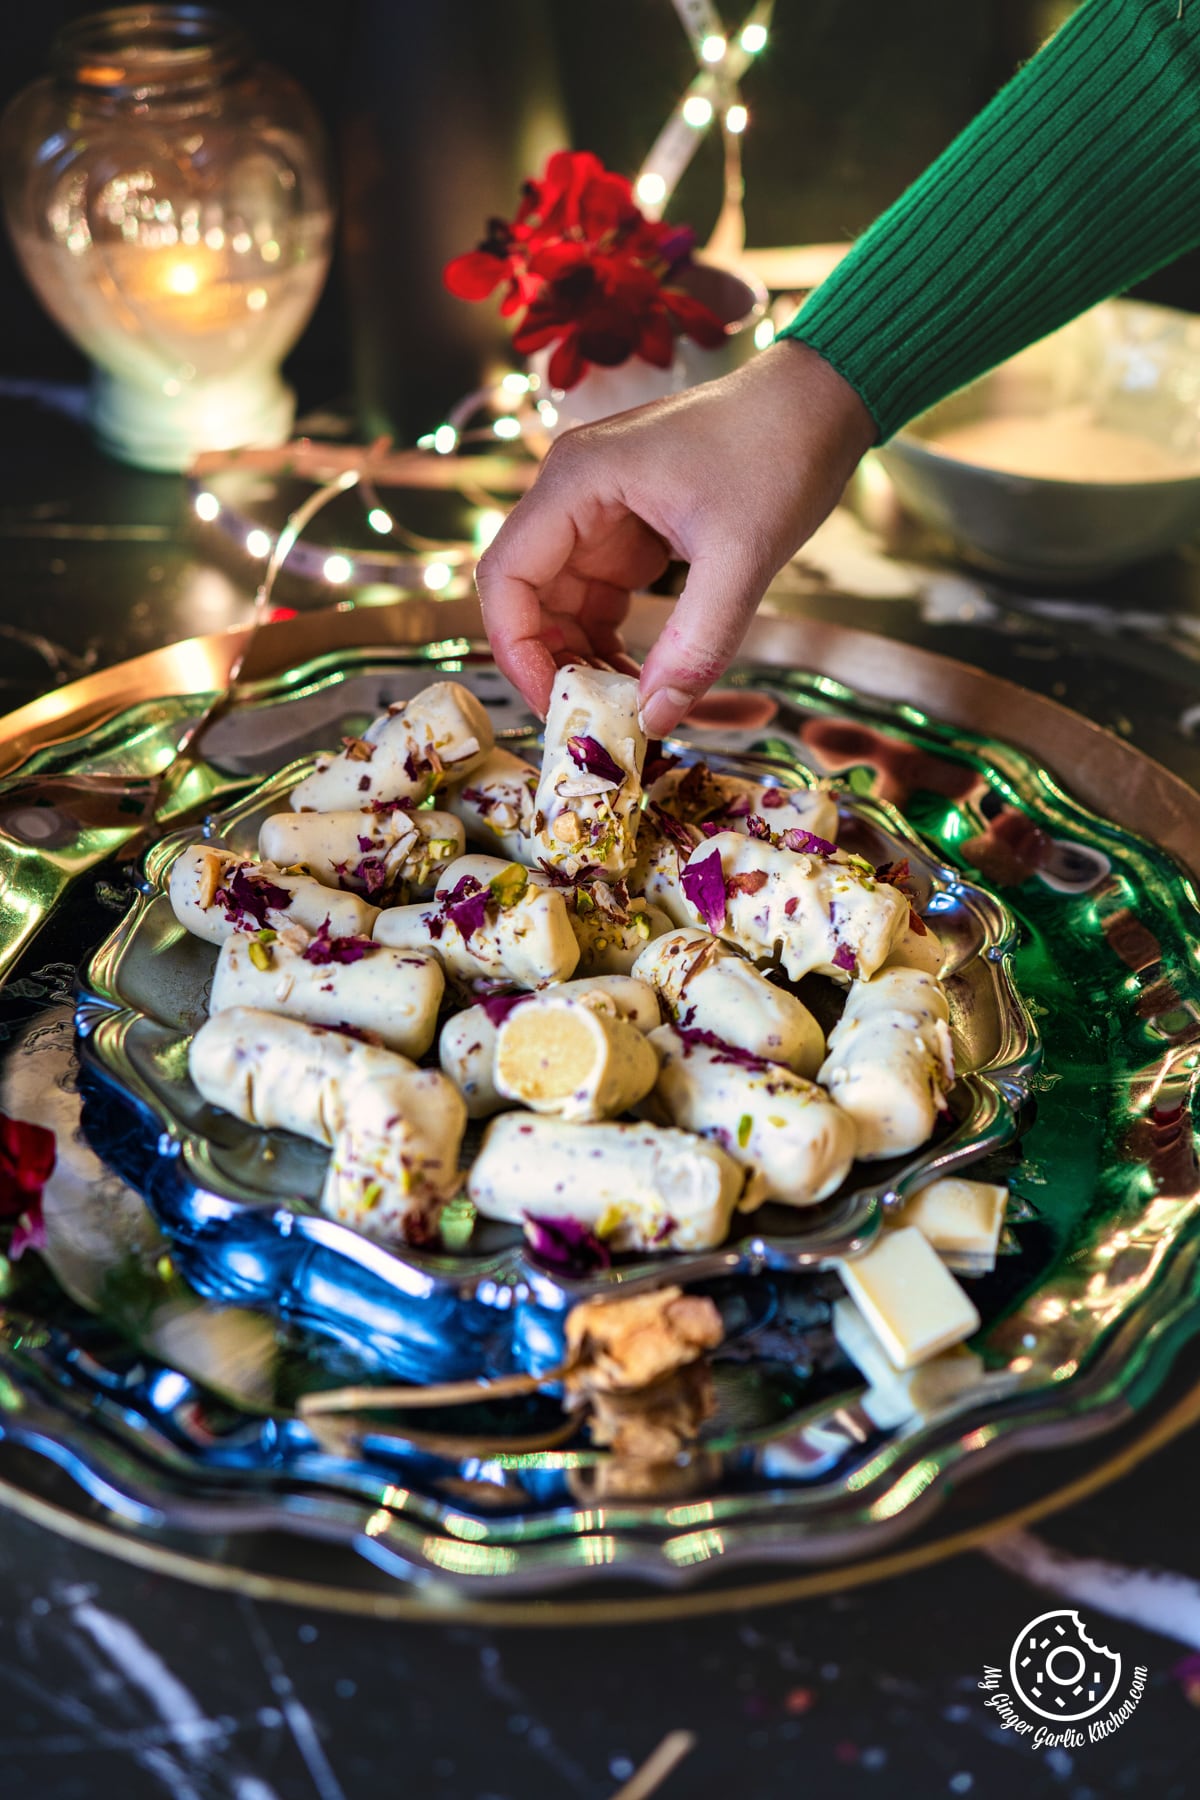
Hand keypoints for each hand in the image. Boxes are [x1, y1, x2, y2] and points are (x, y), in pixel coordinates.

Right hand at [475, 339, 876, 733]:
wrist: (819, 402)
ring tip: (628, 709)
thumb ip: (698, 643)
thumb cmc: (779, 451)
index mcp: (577, 481)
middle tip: (595, 722)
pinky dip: (611, 642)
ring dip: (584, 659)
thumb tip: (657, 719)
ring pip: (562, 606)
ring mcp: (598, 513)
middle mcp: (573, 494)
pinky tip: (645, 679)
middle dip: (554, 664)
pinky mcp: (627, 530)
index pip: (506, 577)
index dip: (518, 650)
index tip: (556, 704)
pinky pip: (598, 599)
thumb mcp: (743, 555)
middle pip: (528, 598)